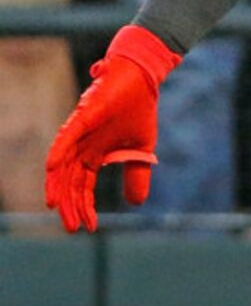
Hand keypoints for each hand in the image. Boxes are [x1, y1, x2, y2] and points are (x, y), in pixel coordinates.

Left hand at [45, 27, 181, 232]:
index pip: (83, 186)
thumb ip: (137, 176)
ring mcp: (81, 131)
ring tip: (56, 207)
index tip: (89, 227)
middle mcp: (83, 145)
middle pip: (69, 181)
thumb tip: (136, 204)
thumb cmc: (139, 108)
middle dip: (69, 205)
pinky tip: (52, 168)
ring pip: (62, 163)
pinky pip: (66, 135)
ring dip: (58, 185)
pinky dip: (57, 150)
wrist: (143, 77)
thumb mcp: (142, 150)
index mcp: (95, 154)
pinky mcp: (84, 116)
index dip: (84, 206)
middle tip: (71, 227)